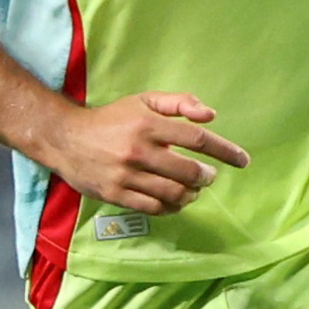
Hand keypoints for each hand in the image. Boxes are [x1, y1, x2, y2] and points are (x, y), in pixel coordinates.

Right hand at [36, 92, 251, 215]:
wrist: (66, 138)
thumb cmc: (112, 119)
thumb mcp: (144, 100)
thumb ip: (179, 103)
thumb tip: (211, 116)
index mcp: (148, 124)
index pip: (197, 138)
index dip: (224, 150)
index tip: (242, 160)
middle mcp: (139, 150)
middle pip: (189, 171)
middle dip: (206, 177)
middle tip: (208, 176)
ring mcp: (126, 175)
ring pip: (174, 193)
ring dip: (191, 194)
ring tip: (192, 190)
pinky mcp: (116, 194)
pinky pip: (154, 208)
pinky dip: (171, 207)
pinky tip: (174, 201)